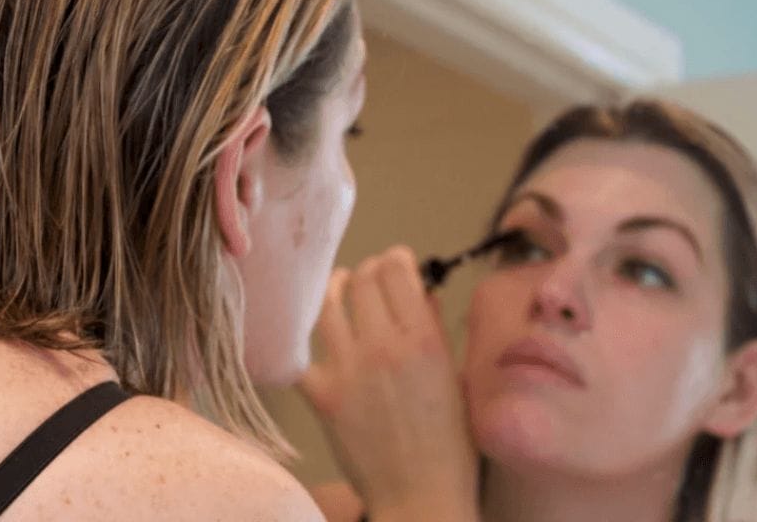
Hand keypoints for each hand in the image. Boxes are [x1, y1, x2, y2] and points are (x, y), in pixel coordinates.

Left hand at [299, 246, 478, 521]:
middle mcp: (384, 346)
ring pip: (327, 304)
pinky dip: (303, 342)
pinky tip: (311, 336)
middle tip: (370, 278)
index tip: (397, 263)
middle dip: (368, 271)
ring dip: (334, 290)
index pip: (397, 269)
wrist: (421, 495)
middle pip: (362, 279)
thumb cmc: (450, 444)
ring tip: (339, 288)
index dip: (396, 259)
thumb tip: (423, 294)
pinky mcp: (323, 396)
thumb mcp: (456, 377)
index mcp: (425, 339)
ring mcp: (349, 370)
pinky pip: (300, 353)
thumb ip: (437, 330)